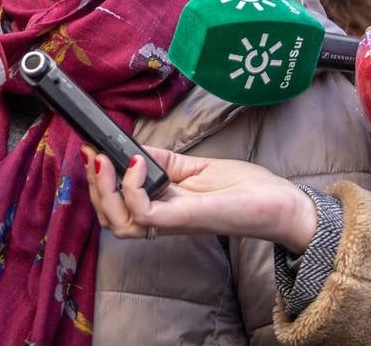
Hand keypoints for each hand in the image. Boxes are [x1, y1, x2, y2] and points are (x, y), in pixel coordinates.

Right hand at [83, 145, 317, 253]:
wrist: (280, 203)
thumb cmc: (245, 188)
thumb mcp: (194, 167)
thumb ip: (162, 161)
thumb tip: (132, 148)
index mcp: (163, 207)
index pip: (116, 207)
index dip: (97, 183)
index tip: (90, 152)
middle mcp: (163, 219)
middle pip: (111, 219)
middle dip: (93, 186)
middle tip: (94, 156)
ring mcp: (173, 221)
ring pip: (119, 223)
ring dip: (104, 190)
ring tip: (105, 161)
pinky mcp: (186, 218)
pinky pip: (144, 213)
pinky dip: (132, 187)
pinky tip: (137, 163)